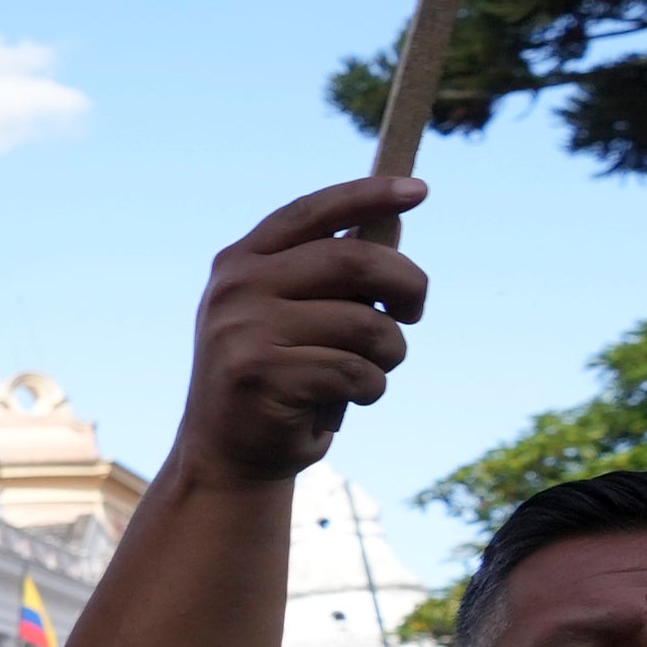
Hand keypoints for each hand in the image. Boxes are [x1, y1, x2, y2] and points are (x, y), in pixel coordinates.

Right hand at [171, 177, 428, 485]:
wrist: (227, 455)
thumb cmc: (277, 377)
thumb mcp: (292, 314)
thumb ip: (330, 273)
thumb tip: (393, 221)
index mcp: (241, 262)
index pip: (311, 213)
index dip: (368, 196)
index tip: (419, 192)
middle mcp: (236, 288)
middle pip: (355, 261)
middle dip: (406, 285)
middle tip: (414, 311)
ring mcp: (244, 330)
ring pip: (367, 325)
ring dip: (389, 353)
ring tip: (368, 372)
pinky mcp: (261, 376)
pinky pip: (356, 372)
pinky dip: (369, 389)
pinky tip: (343, 402)